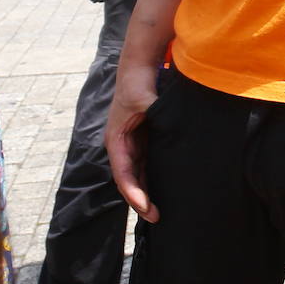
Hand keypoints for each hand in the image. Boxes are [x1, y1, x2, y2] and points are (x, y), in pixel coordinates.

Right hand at [105, 59, 160, 222]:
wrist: (139, 66)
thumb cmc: (137, 82)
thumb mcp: (143, 99)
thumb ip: (153, 113)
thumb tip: (167, 127)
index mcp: (116, 140)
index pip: (123, 174)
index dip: (133, 193)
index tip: (146, 207)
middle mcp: (122, 146)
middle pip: (130, 180)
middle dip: (141, 200)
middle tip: (157, 217)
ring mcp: (133, 144)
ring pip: (139, 174)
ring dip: (148, 192)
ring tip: (161, 212)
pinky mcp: (145, 139)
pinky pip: (149, 164)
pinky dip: (154, 178)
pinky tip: (168, 189)